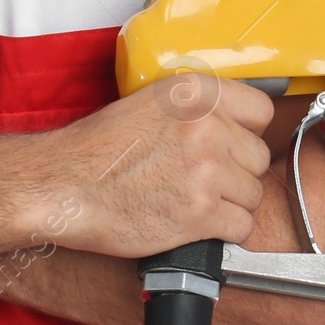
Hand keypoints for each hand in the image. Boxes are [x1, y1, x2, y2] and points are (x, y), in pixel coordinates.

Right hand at [19, 73, 273, 260]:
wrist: (64, 185)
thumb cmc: (97, 149)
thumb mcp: (147, 104)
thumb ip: (193, 109)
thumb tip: (231, 125)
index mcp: (194, 92)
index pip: (261, 110)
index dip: (247, 132)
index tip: (234, 145)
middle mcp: (207, 126)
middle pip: (258, 157)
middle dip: (237, 173)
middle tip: (205, 181)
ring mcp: (206, 170)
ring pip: (253, 195)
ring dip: (230, 204)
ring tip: (195, 203)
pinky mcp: (201, 212)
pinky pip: (242, 226)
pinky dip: (223, 232)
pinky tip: (197, 225)